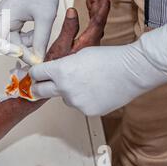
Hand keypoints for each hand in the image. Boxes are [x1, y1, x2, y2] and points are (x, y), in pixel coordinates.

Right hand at [0, 0, 57, 64]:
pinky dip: (28, 37)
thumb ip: (41, 39)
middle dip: (23, 49)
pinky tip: (38, 31)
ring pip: (13, 40)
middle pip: (6, 42)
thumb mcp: (45, 17)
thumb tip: (39, 59)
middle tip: (40, 54)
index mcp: (4, 15)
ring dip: (27, 42)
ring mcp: (4, 18)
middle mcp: (0, 17)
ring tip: (42, 35)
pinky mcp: (10, 18)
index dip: (7, 50)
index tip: (23, 52)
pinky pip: (16, 34)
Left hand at [31, 19, 166, 115]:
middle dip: (37, 88)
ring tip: (88, 82)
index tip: (34, 75)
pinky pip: (79, 105)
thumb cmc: (108, 58)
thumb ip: (62, 64)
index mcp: (60, 70)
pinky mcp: (87, 111)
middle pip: (40, 91)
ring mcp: (75, 102)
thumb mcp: (79, 54)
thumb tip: (53, 71)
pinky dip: (84, 100)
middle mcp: (64, 87)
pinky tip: (96, 91)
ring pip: (64, 98)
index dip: (34, 73)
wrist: (132, 70)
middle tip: (37, 87)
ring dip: (68, 92)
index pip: (36, 74)